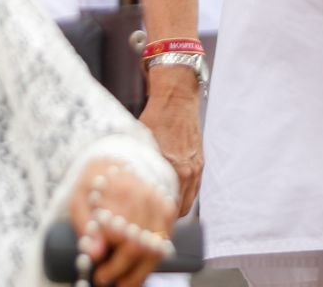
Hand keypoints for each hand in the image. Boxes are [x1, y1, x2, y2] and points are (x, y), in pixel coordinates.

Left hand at [68, 157, 178, 286]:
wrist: (117, 160)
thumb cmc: (95, 183)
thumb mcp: (79, 199)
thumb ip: (84, 224)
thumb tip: (95, 254)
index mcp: (122, 192)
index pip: (122, 238)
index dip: (112, 263)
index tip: (99, 273)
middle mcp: (147, 198)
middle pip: (140, 247)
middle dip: (123, 271)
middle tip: (107, 280)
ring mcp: (161, 205)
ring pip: (155, 249)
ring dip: (140, 272)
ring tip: (124, 282)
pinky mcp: (169, 210)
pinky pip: (164, 243)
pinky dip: (151, 261)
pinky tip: (138, 269)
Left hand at [139, 67, 202, 210]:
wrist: (177, 98)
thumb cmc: (155, 118)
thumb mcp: (140, 145)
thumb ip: (137, 171)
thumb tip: (122, 193)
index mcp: (172, 168)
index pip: (166, 209)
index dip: (152, 219)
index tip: (139, 223)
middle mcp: (188, 171)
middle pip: (178, 211)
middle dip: (163, 218)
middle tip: (146, 221)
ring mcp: (196, 168)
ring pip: (188, 203)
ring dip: (174, 209)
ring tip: (156, 210)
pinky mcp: (200, 163)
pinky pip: (193, 190)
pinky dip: (182, 196)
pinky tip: (168, 193)